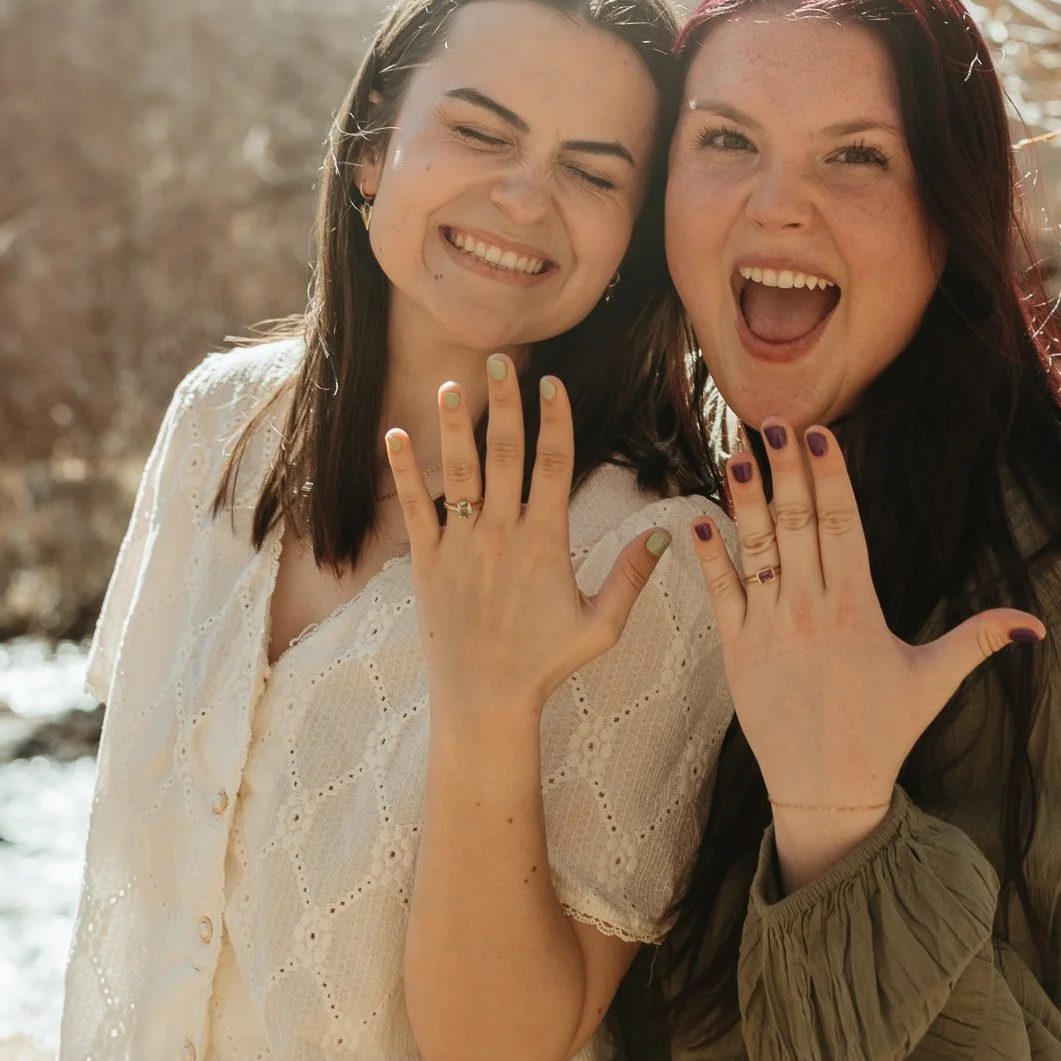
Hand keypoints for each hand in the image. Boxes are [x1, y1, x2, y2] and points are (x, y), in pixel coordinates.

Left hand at [386, 359, 669, 726]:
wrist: (485, 701)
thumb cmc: (546, 663)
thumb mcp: (601, 626)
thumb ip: (631, 577)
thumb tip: (666, 535)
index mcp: (545, 543)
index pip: (553, 467)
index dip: (555, 421)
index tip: (552, 383)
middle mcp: (502, 536)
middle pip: (506, 455)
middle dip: (506, 405)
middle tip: (502, 360)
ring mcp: (462, 547)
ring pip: (459, 474)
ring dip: (456, 427)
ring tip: (454, 385)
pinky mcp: (427, 562)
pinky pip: (416, 509)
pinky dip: (405, 472)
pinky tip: (394, 435)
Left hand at [689, 418, 1042, 890]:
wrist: (827, 789)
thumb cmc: (883, 732)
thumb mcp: (934, 681)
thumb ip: (979, 641)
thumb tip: (1037, 624)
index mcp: (858, 609)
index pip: (845, 526)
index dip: (833, 476)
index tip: (821, 433)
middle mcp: (812, 611)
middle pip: (798, 525)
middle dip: (786, 470)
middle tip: (773, 419)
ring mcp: (771, 630)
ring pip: (755, 550)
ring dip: (742, 499)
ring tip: (734, 451)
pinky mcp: (737, 653)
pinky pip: (719, 595)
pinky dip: (706, 557)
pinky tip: (693, 518)